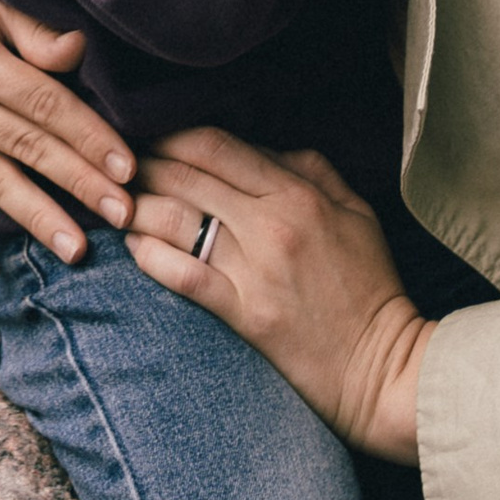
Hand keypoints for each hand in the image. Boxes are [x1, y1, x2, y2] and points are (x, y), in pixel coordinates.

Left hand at [124, 130, 430, 460]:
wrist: (384, 367)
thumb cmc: (372, 286)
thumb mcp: (356, 211)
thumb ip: (309, 169)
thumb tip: (259, 145)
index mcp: (298, 192)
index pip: (216, 144)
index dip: (171, 133)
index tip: (148, 132)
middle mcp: (271, 224)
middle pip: (187, 175)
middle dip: (143, 163)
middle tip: (115, 162)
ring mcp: (255, 270)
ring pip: (177, 220)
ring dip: (137, 207)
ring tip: (114, 202)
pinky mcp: (245, 315)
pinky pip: (184, 275)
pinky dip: (151, 257)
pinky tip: (133, 247)